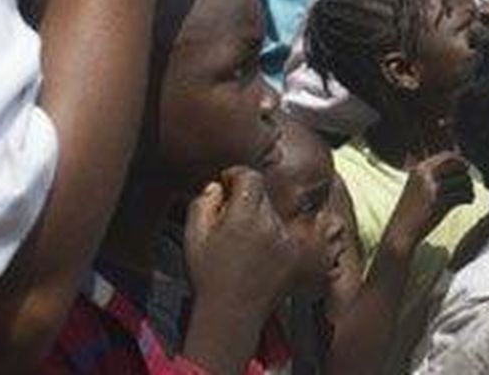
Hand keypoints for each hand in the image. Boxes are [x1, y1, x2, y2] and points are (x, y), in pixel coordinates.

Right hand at [184, 167, 305, 314]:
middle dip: (246, 200)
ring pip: (273, 213)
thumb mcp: (193, 236)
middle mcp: (270, 224)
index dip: (236, 176)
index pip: (250, 176)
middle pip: (262, 194)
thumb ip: (203, 202)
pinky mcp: (294, 253)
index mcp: (245, 216)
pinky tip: (256, 253)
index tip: (227, 185)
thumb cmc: (209, 276)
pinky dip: (272, 236)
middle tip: (229, 220)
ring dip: (259, 218)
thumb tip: (218, 187)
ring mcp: (286, 239)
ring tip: (241, 242)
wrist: (231, 312)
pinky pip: (285, 231)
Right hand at [381, 152, 474, 255]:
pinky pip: (461, 195)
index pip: (446, 155)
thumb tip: (454, 162)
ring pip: (462, 180)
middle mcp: (425, 175)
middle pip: (456, 165)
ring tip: (469, 194)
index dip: (460, 160)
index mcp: (419, 168)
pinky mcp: (438, 203)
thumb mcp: (415, 186)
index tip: (465, 168)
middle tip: (469, 183)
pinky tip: (468, 201)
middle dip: (466, 172)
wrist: (400, 232)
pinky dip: (469, 197)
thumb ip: (431, 174)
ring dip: (469, 187)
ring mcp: (431, 188)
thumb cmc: (410, 210)